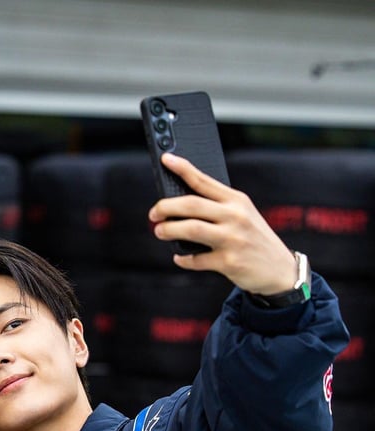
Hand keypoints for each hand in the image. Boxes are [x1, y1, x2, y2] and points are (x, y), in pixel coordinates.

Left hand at [148, 153, 297, 294]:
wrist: (280, 269)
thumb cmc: (253, 239)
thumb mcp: (243, 215)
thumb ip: (216, 207)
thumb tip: (177, 205)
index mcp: (237, 200)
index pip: (204, 180)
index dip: (183, 168)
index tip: (166, 159)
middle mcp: (236, 216)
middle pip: (191, 205)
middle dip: (165, 207)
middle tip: (154, 214)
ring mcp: (233, 239)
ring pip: (191, 229)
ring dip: (169, 230)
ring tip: (159, 232)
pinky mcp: (229, 261)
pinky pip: (196, 259)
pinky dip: (183, 258)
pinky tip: (180, 257)